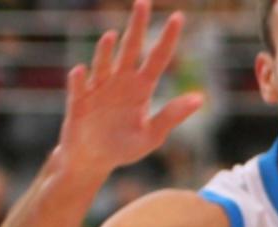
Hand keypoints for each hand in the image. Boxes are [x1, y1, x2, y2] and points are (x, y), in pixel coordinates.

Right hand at [59, 0, 203, 175]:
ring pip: (103, 64)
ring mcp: (97, 89)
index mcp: (141, 89)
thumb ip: (172, 116)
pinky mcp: (78, 102)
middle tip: (143, 2)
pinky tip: (81, 71)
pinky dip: (78, 80)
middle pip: (130, 49)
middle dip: (137, 26)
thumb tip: (199, 99)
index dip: (167, 39)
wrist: (93, 159)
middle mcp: (120, 82)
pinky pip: (77, 87)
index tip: (177, 16)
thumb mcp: (152, 135)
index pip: (157, 59)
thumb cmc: (124, 147)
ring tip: (113, 37)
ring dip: (106, 51)